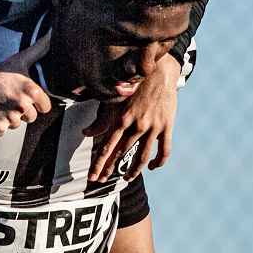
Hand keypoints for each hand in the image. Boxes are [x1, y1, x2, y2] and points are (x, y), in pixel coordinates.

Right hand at [0, 33, 52, 134]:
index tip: (22, 95)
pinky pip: (4, 131)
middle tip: (8, 98)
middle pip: (31, 117)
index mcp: (32, 91)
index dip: (35, 102)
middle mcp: (23, 105)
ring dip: (9, 117)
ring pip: (17, 124)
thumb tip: (54, 33)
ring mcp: (10, 118)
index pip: (45, 107)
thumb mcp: (20, 60)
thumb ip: (40, 49)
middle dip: (21, 110)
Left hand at [84, 53, 180, 181]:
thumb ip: (101, 120)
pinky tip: (152, 167)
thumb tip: (86, 133)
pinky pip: (164, 150)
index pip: (107, 147)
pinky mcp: (167, 126)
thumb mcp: (115, 101)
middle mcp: (137, 125)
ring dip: (133, 170)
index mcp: (121, 119)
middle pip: (121, 154)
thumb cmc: (133, 86)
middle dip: (110, 170)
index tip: (93, 177)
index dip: (99, 164)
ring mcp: (153, 127)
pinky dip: (158, 161)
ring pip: (142, 156)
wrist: (158, 72)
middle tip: (102, 181)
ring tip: (126, 178)